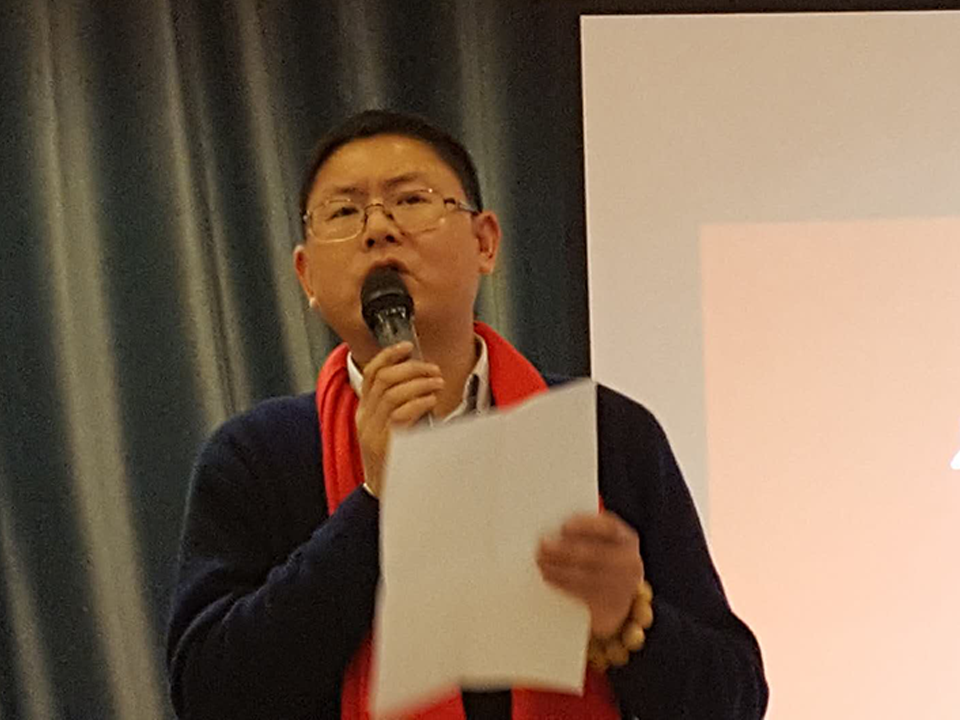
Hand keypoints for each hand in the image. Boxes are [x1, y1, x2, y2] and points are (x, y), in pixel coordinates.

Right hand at [355, 342, 443, 496]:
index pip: (370, 373)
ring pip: (392, 392)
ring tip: (437, 383)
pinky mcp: (385, 445)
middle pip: (383, 378)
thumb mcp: (393, 427)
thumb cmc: (396, 458)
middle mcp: (364, 419)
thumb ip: (401, 405)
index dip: (388, 355)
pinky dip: (419, 401)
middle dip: (411, 367)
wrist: (386, 494)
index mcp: (364, 411)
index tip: (407, 346)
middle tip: (433, 369)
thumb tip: (423, 379)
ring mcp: (372, 432)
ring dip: (419, 382)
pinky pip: (401, 413)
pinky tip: (432, 401)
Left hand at [537, 512, 644, 637]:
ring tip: (541, 561)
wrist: (618, 597)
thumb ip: (584, 531)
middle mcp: (628, 561)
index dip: (586, 526)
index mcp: (627, 539)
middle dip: (565, 549)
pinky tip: (548, 575)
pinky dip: (561, 583)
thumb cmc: (603, 559)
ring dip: (558, 568)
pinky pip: (581, 592)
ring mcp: (621, 585)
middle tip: (542, 544)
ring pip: (584, 575)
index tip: (564, 526)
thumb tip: (554, 528)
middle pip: (593, 554)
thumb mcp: (603, 541)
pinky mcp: (608, 604)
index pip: (610, 528)